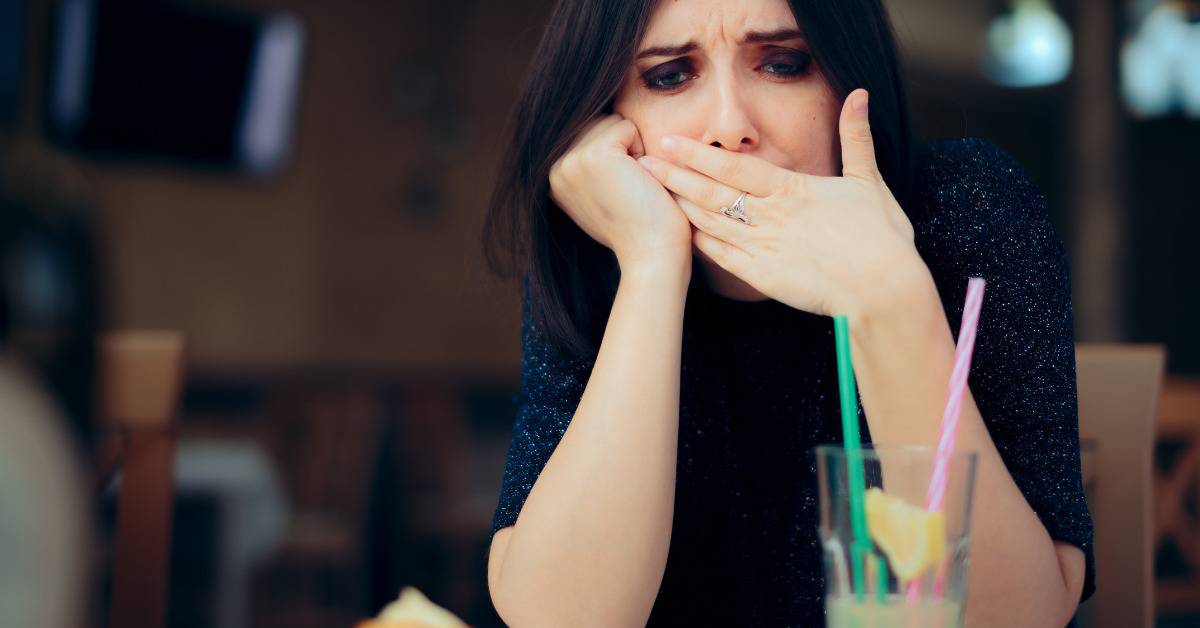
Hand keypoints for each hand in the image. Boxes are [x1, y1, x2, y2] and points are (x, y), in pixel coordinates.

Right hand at [549, 114, 692, 271]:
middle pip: (600, 122)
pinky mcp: (594, 155)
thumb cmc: (640, 228)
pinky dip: (643, 150)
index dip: (617, 156)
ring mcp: (571, 161)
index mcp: (554, 177)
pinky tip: (640, 181)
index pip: (590, 133)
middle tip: (629, 189)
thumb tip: (597, 128)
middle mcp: (555, 168)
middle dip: (624, 148)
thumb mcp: (603, 194)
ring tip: (633, 185)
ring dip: (634, 148)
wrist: (651, 254)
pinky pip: (627, 127)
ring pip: (613, 122)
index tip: (619, 193)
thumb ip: (591, 167)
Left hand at [636, 89, 922, 319]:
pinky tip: (681, 232)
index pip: (734, 165)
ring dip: (680, 205)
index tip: (669, 142)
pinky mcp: (763, 277)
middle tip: (642, 163)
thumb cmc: (881, 238)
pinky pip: (724, 256)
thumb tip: (859, 95)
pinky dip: (701, 243)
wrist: (884, 291)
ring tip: (651, 193)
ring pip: (712, 221)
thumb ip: (856, 138)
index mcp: (793, 189)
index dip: (697, 154)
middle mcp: (772, 216)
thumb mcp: (870, 182)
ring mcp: (764, 247)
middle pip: (712, 190)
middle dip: (674, 175)